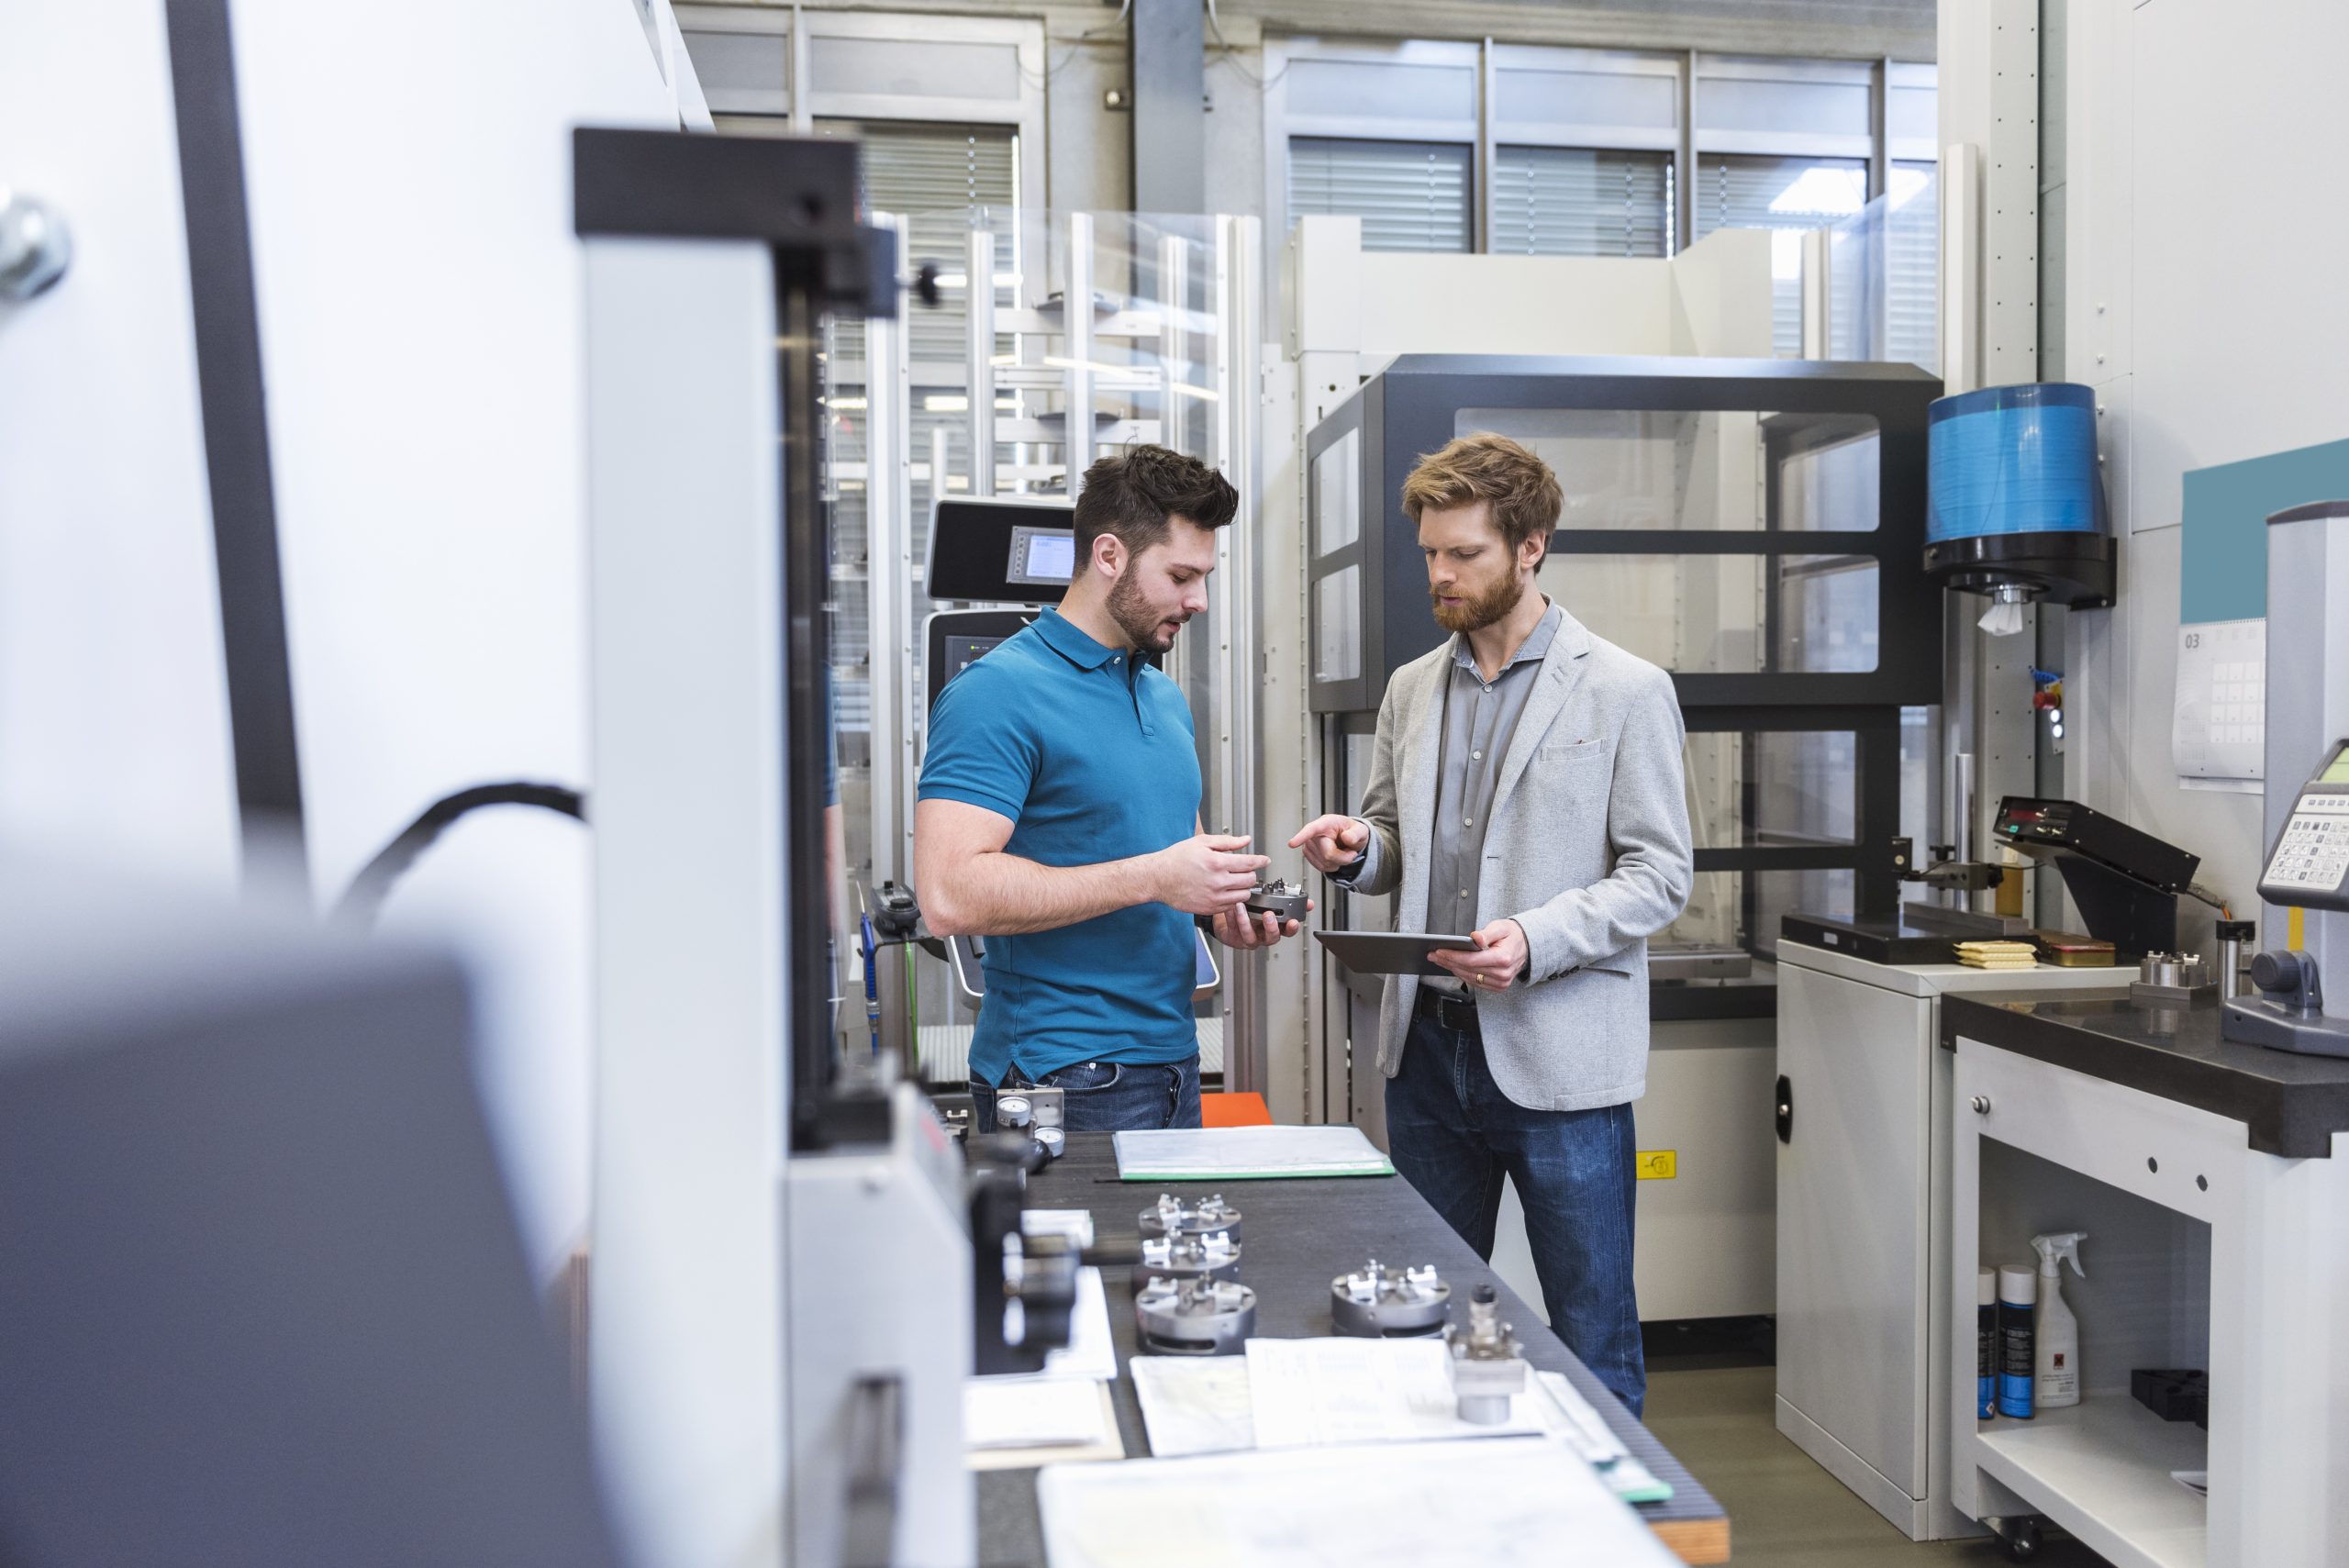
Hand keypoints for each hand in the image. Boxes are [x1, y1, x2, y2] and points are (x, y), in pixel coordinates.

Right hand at [1154, 833, 1269, 916]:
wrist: (1158, 878)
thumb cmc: (1177, 859)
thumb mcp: (1201, 842)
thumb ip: (1227, 842)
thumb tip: (1245, 840)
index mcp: (1217, 862)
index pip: (1249, 863)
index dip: (1261, 861)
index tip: (1265, 860)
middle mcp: (1217, 882)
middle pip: (1250, 880)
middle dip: (1250, 874)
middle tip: (1244, 870)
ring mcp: (1214, 897)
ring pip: (1243, 896)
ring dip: (1243, 888)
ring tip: (1234, 881)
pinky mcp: (1209, 908)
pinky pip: (1231, 906)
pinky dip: (1232, 899)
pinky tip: (1224, 891)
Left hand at [1213, 897, 1313, 949]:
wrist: (1230, 921)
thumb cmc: (1253, 914)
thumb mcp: (1274, 907)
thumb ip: (1291, 904)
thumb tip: (1308, 903)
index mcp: (1275, 928)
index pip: (1287, 931)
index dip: (1291, 928)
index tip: (1293, 921)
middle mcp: (1263, 935)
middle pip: (1271, 937)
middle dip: (1271, 927)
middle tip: (1269, 915)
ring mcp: (1249, 939)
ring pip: (1249, 935)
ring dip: (1245, 921)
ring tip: (1241, 907)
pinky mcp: (1234, 938)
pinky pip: (1233, 929)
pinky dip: (1231, 917)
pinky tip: (1230, 908)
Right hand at [1288, 814, 1367, 873]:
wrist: (1350, 841)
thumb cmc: (1352, 833)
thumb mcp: (1361, 830)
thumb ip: (1356, 834)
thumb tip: (1347, 838)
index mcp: (1326, 823)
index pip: (1312, 829)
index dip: (1301, 836)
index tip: (1292, 843)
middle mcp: (1315, 834)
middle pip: (1327, 854)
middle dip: (1342, 858)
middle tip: (1350, 852)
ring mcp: (1310, 845)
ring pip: (1324, 863)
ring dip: (1337, 863)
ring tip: (1342, 852)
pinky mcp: (1310, 855)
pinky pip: (1321, 868)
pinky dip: (1331, 866)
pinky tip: (1335, 858)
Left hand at [1430, 919, 1528, 992]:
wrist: (1526, 946)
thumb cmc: (1512, 935)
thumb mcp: (1501, 927)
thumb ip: (1487, 933)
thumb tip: (1475, 938)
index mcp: (1504, 958)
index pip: (1472, 960)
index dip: (1453, 956)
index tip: (1439, 950)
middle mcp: (1503, 974)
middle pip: (1468, 969)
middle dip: (1448, 961)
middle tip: (1433, 954)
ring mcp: (1501, 983)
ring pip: (1469, 978)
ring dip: (1452, 968)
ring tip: (1439, 959)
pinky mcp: (1498, 987)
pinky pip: (1475, 982)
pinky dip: (1462, 974)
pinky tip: (1452, 966)